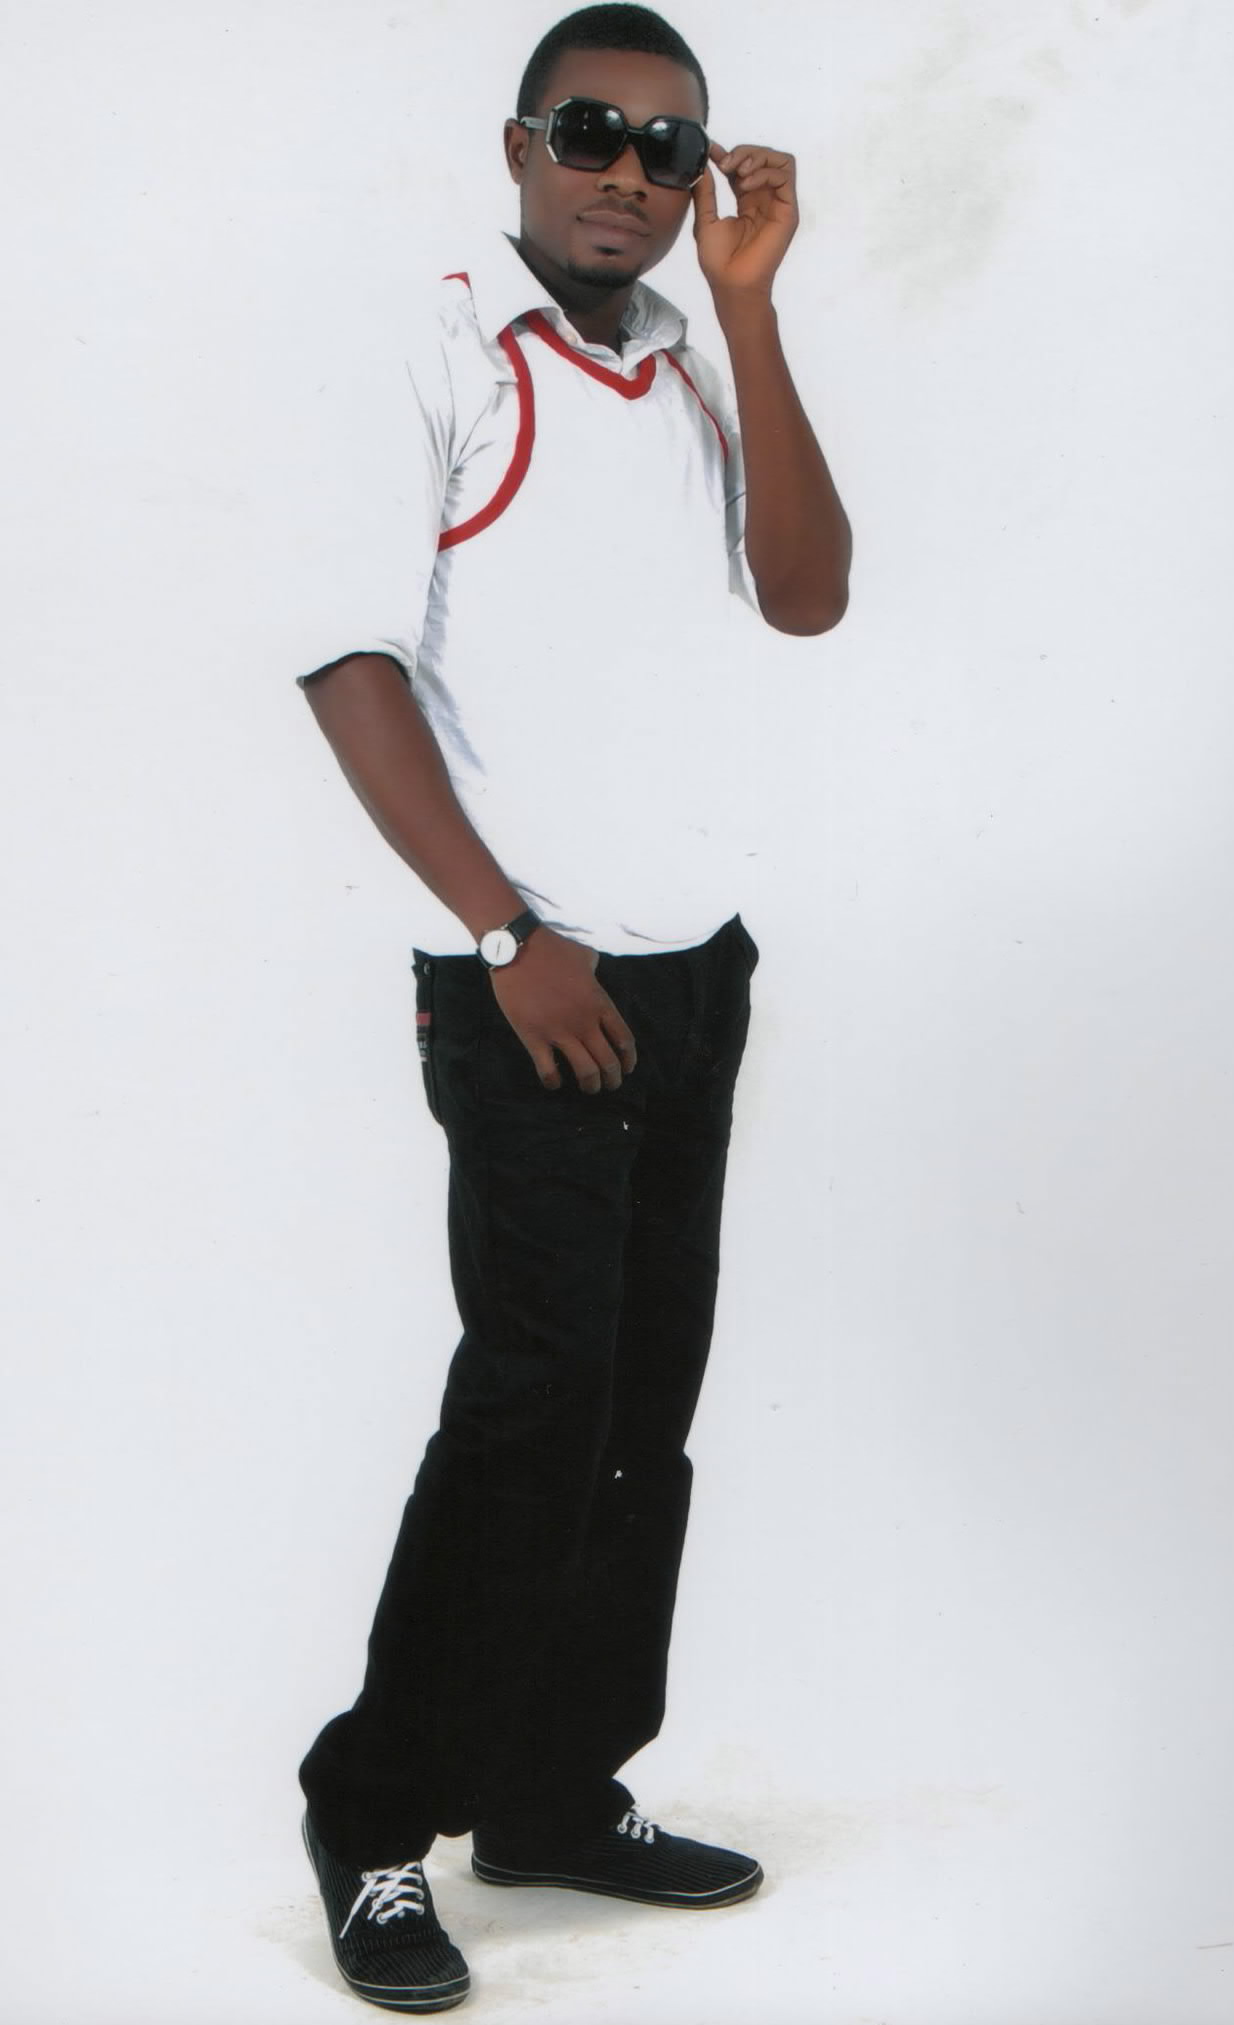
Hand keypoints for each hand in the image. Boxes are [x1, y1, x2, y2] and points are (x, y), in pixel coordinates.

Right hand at [489, 926, 636, 1092]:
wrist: (519, 949)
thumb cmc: (553, 948)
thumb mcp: (585, 955)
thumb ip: (594, 968)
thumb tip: (594, 968)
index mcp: (600, 1003)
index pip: (624, 1040)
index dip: (628, 1059)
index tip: (627, 1068)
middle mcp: (585, 1022)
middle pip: (608, 1062)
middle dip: (613, 1079)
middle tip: (610, 1085)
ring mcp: (560, 1032)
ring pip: (585, 1071)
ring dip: (590, 1085)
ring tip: (589, 1089)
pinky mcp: (534, 1038)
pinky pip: (548, 1070)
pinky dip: (553, 1082)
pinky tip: (555, 1083)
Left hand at [691, 139, 798, 298]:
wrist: (731, 283)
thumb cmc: (718, 261)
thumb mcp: (705, 220)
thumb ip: (706, 193)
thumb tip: (702, 166)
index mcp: (747, 202)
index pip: (744, 167)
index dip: (730, 155)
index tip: (712, 152)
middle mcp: (765, 200)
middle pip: (764, 158)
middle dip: (744, 152)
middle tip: (725, 164)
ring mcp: (778, 204)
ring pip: (779, 161)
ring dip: (757, 158)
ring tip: (738, 173)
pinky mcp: (788, 211)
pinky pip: (785, 176)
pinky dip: (765, 172)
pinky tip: (746, 185)